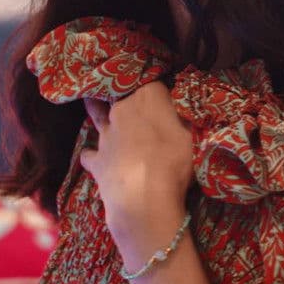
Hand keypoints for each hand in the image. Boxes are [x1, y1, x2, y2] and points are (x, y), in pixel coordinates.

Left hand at [80, 82, 193, 244]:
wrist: (144, 199)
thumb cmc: (175, 162)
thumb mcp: (192, 134)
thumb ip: (183, 117)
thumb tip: (180, 107)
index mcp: (148, 97)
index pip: (152, 83)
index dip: (158, 92)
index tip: (164, 100)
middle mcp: (122, 109)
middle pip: (123, 97)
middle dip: (130, 102)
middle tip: (138, 111)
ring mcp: (105, 135)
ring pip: (97, 116)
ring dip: (99, 113)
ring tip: (95, 107)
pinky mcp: (95, 159)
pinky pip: (90, 153)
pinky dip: (94, 155)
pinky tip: (97, 159)